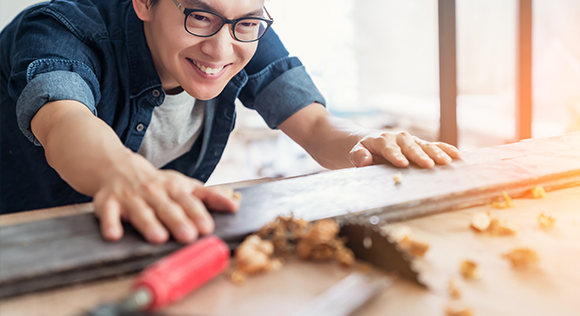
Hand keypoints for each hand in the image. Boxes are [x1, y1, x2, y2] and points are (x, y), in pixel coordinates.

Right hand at [92, 154, 238, 243]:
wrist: (116, 166)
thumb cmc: (156, 182)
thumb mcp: (184, 185)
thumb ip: (209, 196)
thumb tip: (235, 206)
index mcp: (173, 188)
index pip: (188, 201)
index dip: (197, 214)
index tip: (207, 228)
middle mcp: (153, 192)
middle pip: (167, 208)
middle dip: (177, 221)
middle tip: (188, 236)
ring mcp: (130, 197)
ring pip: (140, 211)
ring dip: (149, 224)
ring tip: (158, 237)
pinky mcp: (107, 203)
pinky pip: (107, 214)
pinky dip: (110, 223)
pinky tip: (114, 235)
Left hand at [349, 131, 460, 167]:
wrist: (371, 141)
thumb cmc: (364, 150)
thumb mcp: (356, 152)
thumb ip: (358, 155)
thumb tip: (364, 160)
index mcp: (382, 141)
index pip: (389, 149)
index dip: (395, 156)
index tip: (403, 164)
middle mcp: (399, 138)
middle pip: (410, 147)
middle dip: (420, 156)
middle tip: (429, 165)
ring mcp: (411, 141)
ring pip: (425, 146)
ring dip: (437, 153)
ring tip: (447, 161)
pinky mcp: (420, 144)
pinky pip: (434, 145)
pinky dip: (445, 149)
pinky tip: (457, 155)